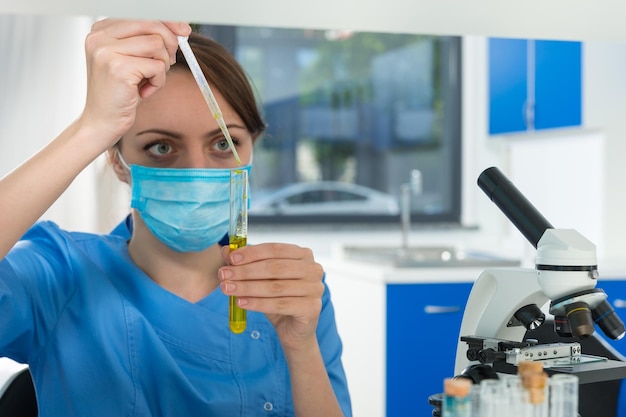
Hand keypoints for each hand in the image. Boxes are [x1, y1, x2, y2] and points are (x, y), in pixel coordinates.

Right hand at [79, 19, 190, 147]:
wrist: (102, 122)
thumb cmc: (119, 92)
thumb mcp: (134, 60)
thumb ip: (148, 40)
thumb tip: (181, 27)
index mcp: (102, 30)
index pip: (141, 14)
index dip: (167, 22)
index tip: (184, 30)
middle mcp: (100, 36)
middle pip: (151, 25)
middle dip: (169, 45)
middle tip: (167, 64)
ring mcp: (106, 51)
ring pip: (157, 45)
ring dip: (162, 67)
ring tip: (148, 81)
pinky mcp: (118, 68)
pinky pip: (157, 67)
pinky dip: (158, 82)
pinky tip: (144, 91)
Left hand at [219, 243, 325, 349]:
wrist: (294, 329)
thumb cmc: (278, 298)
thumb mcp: (262, 279)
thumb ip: (246, 263)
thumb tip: (226, 250)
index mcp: (303, 254)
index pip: (275, 249)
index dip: (252, 253)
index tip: (231, 259)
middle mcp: (313, 269)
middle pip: (274, 267)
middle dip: (245, 271)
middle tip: (224, 275)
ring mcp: (315, 288)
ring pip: (275, 287)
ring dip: (247, 287)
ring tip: (227, 289)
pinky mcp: (312, 308)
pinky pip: (280, 304)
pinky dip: (257, 303)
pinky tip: (241, 303)